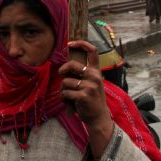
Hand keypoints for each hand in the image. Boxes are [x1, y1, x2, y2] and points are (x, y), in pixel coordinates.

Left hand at [59, 40, 113, 157]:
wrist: (98, 118)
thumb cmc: (91, 99)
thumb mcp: (90, 83)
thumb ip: (81, 74)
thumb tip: (64, 67)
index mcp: (96, 71)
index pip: (92, 51)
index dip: (81, 43)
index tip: (70, 43)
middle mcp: (94, 76)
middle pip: (72, 64)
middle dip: (63, 70)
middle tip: (62, 75)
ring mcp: (90, 86)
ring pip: (65, 81)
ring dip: (63, 90)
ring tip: (70, 95)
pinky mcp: (83, 96)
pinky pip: (65, 92)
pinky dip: (64, 98)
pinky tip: (70, 102)